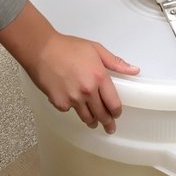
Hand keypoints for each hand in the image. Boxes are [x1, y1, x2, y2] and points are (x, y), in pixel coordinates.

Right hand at [0, 3, 139, 133]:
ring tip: (94, 122)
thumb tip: (134, 70)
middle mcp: (88, 91)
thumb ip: (115, 62)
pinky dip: (73, 109)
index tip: (116, 114)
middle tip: (109, 128)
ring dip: (92, 121)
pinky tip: (72, 103)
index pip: (113, 103)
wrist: (41, 50)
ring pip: (87, 117)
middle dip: (107, 122)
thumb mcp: (95, 49)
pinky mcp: (60, 103)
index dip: (116, 112)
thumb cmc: (68, 47)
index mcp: (99, 77)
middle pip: (101, 114)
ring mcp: (73, 99)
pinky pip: (70, 111)